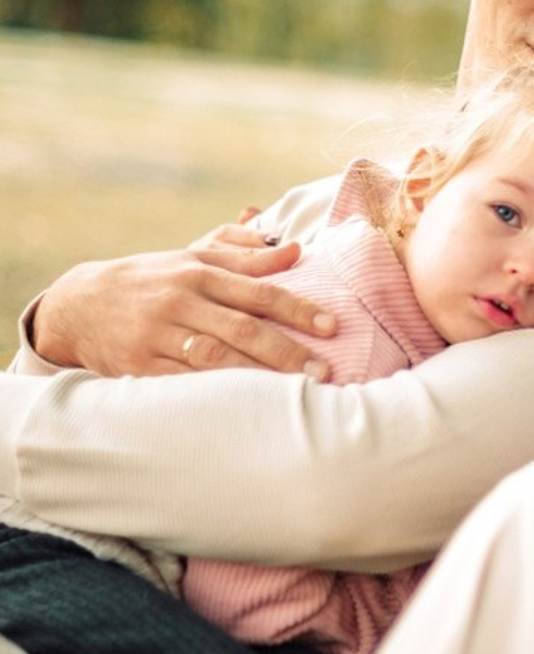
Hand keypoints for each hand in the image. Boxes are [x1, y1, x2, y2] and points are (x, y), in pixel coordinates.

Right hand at [30, 235, 336, 376]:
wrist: (81, 304)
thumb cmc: (156, 279)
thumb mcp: (195, 258)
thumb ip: (247, 256)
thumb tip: (296, 249)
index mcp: (200, 272)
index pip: (259, 292)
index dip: (298, 309)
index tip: (332, 327)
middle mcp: (181, 301)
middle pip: (243, 329)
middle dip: (288, 351)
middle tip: (325, 371)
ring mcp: (159, 335)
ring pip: (216, 357)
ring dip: (259, 376)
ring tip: (296, 392)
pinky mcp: (140, 366)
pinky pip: (185, 383)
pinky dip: (218, 393)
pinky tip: (249, 404)